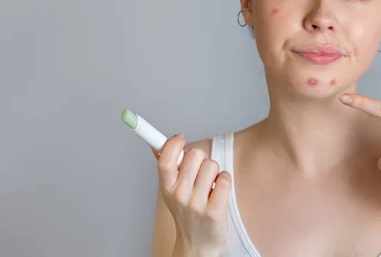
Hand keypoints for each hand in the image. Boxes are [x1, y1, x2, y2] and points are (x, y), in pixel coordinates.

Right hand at [153, 134, 231, 253]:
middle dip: (201, 158)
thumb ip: (166, 167)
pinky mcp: (214, 211)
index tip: (180, 137)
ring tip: (210, 185)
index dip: (173, 144)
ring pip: (212, 165)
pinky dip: (225, 180)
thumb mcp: (171, 191)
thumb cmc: (187, 212)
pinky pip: (225, 178)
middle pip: (195, 155)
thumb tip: (155, 143)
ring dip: (214, 171)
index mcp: (167, 188)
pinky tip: (219, 191)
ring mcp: (196, 204)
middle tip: (200, 171)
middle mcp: (179, 195)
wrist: (198, 244)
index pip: (165, 160)